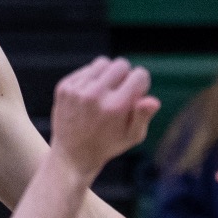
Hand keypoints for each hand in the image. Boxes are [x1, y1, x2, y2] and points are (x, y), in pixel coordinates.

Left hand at [48, 57, 160, 176]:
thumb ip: (144, 116)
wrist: (72, 154)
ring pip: (103, 63)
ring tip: (106, 92)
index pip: (139, 74)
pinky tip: (90, 96)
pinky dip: (92, 79)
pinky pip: (86, 69)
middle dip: (125, 76)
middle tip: (121, 93)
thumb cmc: (109, 144)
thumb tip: (154, 101)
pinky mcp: (64, 87)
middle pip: (121, 64)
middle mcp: (95, 96)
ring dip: (108, 74)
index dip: (141, 84)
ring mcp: (77, 90)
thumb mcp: (132, 136)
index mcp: (116, 107)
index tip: (136, 95)